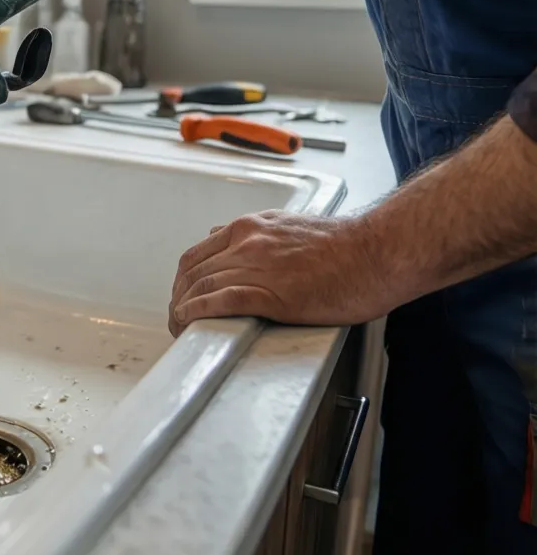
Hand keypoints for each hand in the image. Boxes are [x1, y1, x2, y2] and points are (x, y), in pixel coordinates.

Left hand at [168, 211, 393, 336]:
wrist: (378, 250)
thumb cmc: (345, 245)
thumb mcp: (289, 225)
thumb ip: (257, 234)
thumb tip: (225, 237)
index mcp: (251, 228)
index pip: (198, 254)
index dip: (183, 279)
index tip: (182, 295)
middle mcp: (247, 243)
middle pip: (192, 272)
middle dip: (178, 297)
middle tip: (177, 318)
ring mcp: (257, 266)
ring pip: (200, 287)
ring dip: (182, 311)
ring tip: (179, 329)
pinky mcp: (271, 292)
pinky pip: (220, 302)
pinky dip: (197, 313)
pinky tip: (189, 323)